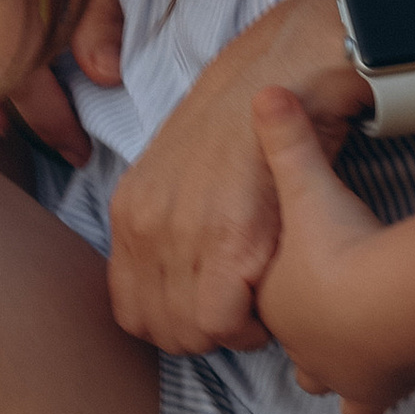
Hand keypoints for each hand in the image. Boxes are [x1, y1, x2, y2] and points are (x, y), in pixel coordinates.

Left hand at [104, 0, 365, 355]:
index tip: (208, 317)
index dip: (171, 328)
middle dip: (203, 338)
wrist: (284, 75)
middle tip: (240, 318)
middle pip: (160, 330)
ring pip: (191, 333)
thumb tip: (181, 275)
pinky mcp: (233, 240)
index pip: (130, 312)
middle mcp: (148, 226)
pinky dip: (251, 325)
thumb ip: (170, 221)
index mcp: (131, 211)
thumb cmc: (245, 122)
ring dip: (230, 334)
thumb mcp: (181, 171)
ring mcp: (186, 235)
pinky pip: (225, 321)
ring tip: (258, 309)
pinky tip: (271, 301)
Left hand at [252, 90, 414, 413]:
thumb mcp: (309, 182)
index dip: (258, 282)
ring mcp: (332, 372)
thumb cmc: (345, 246)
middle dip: (291, 326)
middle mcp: (291, 341)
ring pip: (317, 377)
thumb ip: (286, 137)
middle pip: (280, 339)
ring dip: (327, 365)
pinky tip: (380, 384)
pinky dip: (369, 397)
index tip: (286, 267)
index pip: (240, 295)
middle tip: (315, 303)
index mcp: (262, 293)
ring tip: (345, 344)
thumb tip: (268, 89)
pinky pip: (364, 405)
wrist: (396, 302)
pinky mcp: (373, 392)